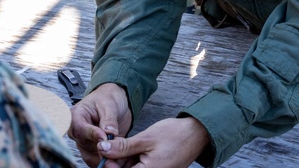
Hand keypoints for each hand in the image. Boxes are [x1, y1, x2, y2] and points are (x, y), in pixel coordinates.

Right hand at [68, 83, 132, 166]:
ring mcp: (85, 141)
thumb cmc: (109, 98)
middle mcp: (78, 130)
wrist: (116, 102)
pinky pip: (97, 160)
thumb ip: (109, 119)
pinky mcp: (94, 150)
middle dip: (101, 149)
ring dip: (106, 157)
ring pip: (90, 156)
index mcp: (76, 115)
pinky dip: (108, 161)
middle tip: (116, 150)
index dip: (92, 135)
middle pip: (84, 145)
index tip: (105, 137)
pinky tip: (120, 157)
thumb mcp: (110, 104)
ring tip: (121, 154)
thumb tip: (108, 133)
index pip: (80, 129)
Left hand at [93, 117, 209, 167]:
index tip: (103, 148)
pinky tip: (131, 145)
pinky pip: (138, 165)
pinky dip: (131, 157)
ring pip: (129, 167)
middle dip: (115, 159)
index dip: (108, 162)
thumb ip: (122, 147)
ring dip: (123, 158)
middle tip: (112, 142)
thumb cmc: (173, 135)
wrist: (196, 134)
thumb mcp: (144, 139)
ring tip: (127, 142)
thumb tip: (103, 148)